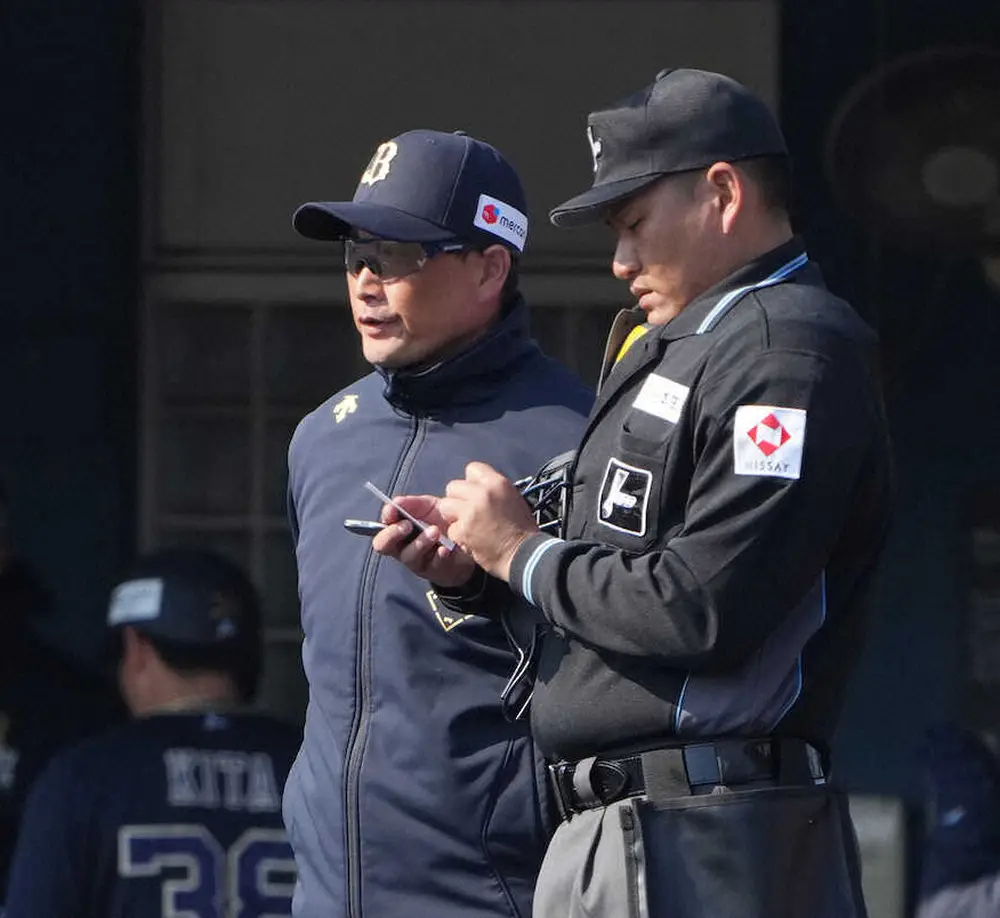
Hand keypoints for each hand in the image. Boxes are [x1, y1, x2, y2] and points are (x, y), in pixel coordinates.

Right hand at [371, 494, 477, 587]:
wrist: (466, 540)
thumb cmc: (440, 522)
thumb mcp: (428, 508)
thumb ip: (412, 504)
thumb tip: (396, 501)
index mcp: (397, 533)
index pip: (381, 529)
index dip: (384, 520)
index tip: (393, 510)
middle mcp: (402, 549)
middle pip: (384, 546)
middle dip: (393, 534)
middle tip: (408, 524)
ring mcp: (418, 563)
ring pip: (409, 556)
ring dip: (420, 542)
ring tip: (434, 531)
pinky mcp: (436, 571)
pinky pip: (435, 565)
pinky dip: (440, 555)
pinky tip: (445, 548)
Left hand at [439, 462, 539, 581]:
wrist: (524, 554)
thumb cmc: (522, 528)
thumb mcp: (512, 498)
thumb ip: (492, 489)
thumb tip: (475, 487)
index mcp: (497, 483)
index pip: (472, 468)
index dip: (471, 482)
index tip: (475, 493)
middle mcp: (482, 494)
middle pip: (453, 486)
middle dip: (457, 498)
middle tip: (467, 510)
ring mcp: (470, 512)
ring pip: (445, 505)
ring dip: (453, 515)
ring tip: (466, 524)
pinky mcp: (462, 531)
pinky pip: (450, 528)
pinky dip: (457, 535)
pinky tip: (470, 539)